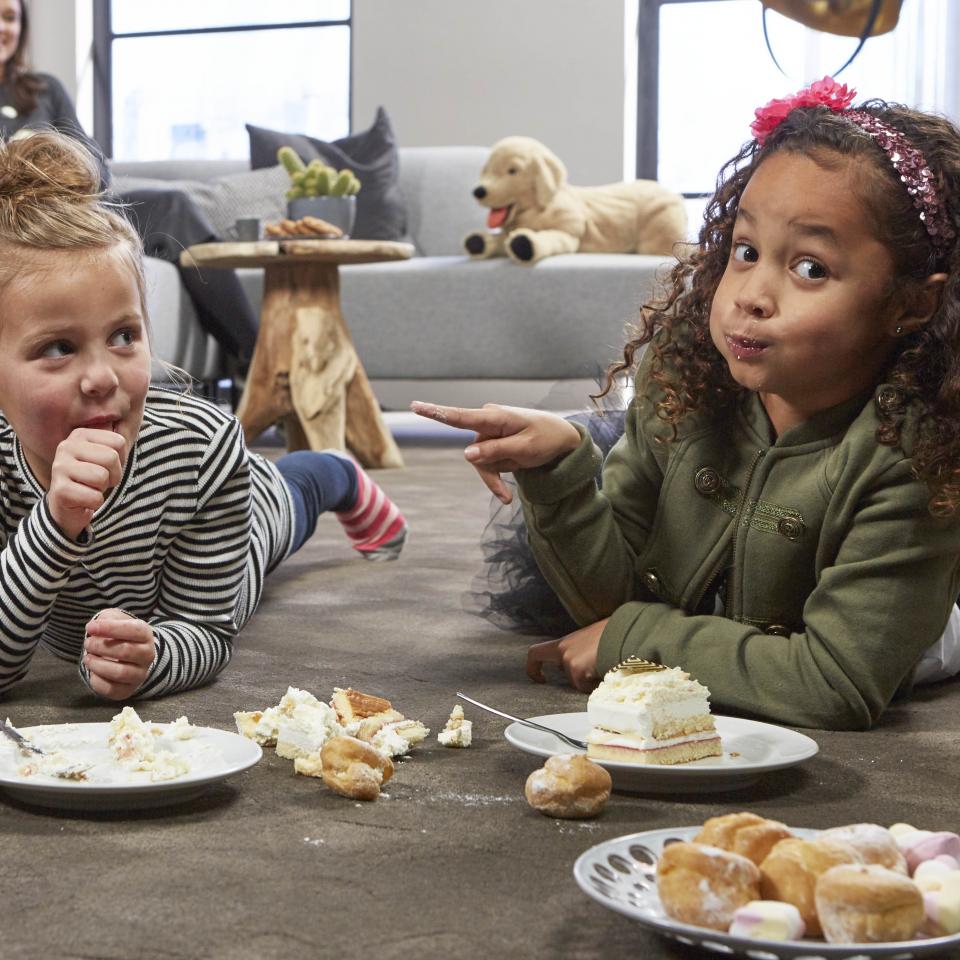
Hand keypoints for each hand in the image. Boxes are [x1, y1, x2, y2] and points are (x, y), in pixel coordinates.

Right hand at [48, 429, 126, 539]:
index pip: (119, 442)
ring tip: (89, 488)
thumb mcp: (105, 457)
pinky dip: (94, 503)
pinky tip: (82, 500)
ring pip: (102, 477)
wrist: (67, 507)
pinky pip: (95, 497)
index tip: (106, 467)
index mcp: (80, 434)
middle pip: (111, 457)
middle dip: (112, 476)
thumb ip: (115, 442)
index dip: (120, 460)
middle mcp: (66, 446)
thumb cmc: (92, 479)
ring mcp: (59, 467)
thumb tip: (128, 416)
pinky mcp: (59, 490)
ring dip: (101, 489)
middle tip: (98, 482)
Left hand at [83, 609, 155, 700]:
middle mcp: (147, 655)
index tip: (90, 627)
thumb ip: (107, 619)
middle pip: (126, 651)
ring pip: (120, 673)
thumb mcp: (116, 621)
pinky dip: (97, 680)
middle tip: (87, 643)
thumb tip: (95, 627)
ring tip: (88, 658)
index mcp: (145, 635)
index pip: (133, 630)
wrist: (131, 657)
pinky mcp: (127, 690)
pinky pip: (111, 689)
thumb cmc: (120, 636)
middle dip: (101, 646)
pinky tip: (93, 671)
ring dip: (98, 664)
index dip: (110, 628)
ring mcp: (139, 674)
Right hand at [410, 401, 580, 503]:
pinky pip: (487, 463)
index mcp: (496, 417)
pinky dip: (496, 476)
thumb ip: (495, 451)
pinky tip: (506, 493)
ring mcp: (490, 432)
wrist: (564, 439)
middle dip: (489, 474)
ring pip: (479, 462)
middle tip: (505, 497)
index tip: (414, 407)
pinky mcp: (493, 442)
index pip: (460, 416)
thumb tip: (466, 453)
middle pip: (474, 453)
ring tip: (508, 495)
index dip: (436, 413)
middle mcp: (488, 421)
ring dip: (494, 478)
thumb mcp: (524, 450)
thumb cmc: (547, 439)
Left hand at [526, 619, 608, 692]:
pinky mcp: (577, 669)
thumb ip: (580, 652)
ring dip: (591, 681)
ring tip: (607, 667)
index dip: (533, 668)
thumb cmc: (615, 633)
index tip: (541, 678)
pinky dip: (596, 685)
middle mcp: (563, 650)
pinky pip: (585, 687)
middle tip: (593, 673)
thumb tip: (582, 667)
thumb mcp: (592, 641)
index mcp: (565, 642)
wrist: (627, 629)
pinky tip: (607, 673)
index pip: (536, 653)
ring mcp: (568, 659)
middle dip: (578, 677)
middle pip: (563, 671)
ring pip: (576, 681)